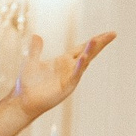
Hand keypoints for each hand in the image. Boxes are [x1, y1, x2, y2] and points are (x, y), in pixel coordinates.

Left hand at [0, 31, 115, 135]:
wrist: (22, 101)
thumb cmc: (27, 84)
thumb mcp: (31, 62)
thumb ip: (35, 49)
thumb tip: (35, 35)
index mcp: (63, 61)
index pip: (82, 48)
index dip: (94, 41)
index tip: (108, 33)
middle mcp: (69, 68)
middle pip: (88, 53)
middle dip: (99, 43)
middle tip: (112, 34)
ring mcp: (69, 77)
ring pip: (84, 62)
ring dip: (90, 51)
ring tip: (97, 40)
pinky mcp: (66, 87)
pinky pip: (75, 75)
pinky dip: (79, 66)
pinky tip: (83, 57)